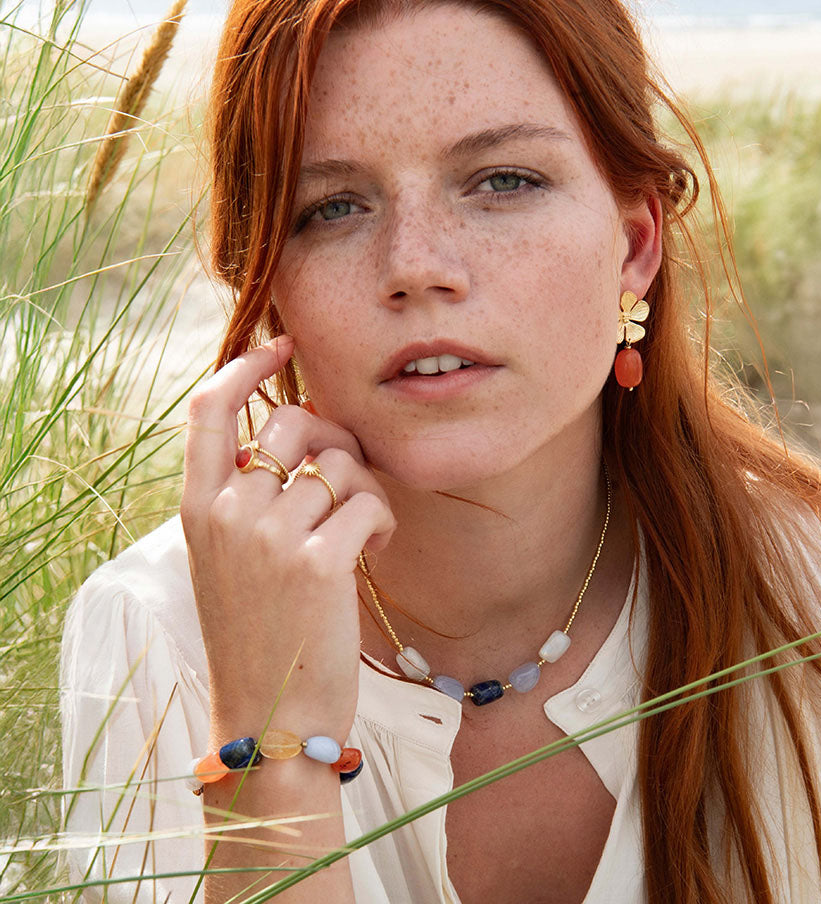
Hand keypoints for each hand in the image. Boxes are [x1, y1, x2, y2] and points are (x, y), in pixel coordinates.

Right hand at [180, 335, 395, 742]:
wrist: (271, 715)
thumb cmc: (261, 631)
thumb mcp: (228, 558)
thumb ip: (244, 496)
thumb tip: (291, 434)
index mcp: (197, 508)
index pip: (207, 409)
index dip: (246, 366)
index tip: (282, 347)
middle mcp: (227, 514)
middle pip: (293, 423)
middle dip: (335, 437)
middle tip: (349, 472)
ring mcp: (270, 537)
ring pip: (341, 465)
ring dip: (365, 491)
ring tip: (360, 531)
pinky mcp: (319, 563)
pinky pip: (369, 502)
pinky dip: (382, 520)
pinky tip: (374, 548)